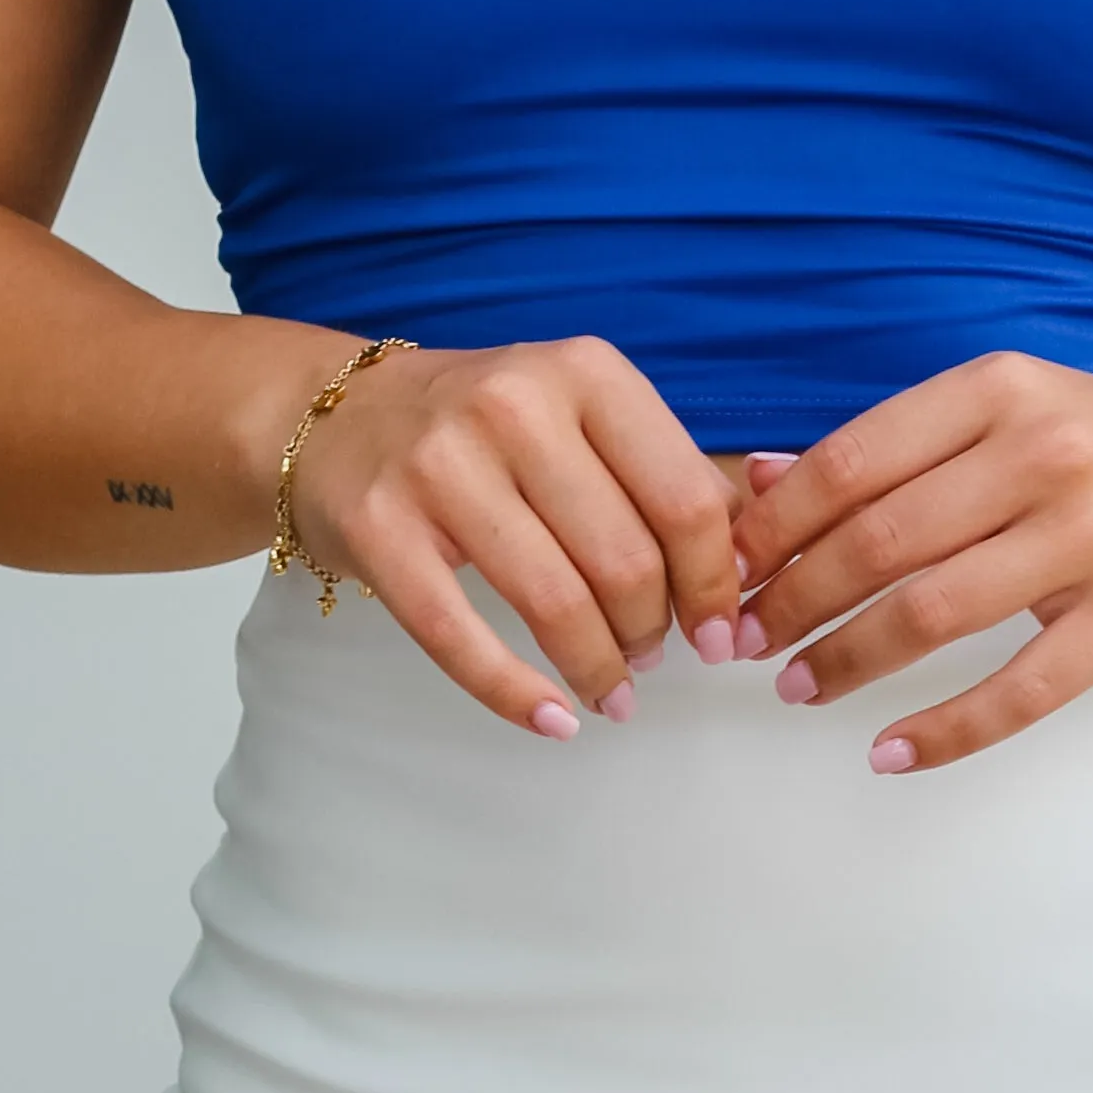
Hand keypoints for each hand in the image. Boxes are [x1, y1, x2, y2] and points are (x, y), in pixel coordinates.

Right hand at [284, 335, 741, 738]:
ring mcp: (438, 467)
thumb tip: (755, 560)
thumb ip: (667, 471)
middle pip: (625, 560)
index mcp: (583, 373)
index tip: (724, 634)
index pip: (685, 499)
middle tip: (652, 659)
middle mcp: (512, 406)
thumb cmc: (486, 428)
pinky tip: (553, 720)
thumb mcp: (582, 413)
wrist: (337, 419)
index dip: (716, 584)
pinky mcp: (380, 530)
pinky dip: (516, 695)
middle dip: (653, 632)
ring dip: (598, 668)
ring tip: (611, 691)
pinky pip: (461, 638)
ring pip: (554, 603)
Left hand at [729, 355, 1092, 772]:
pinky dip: (944, 731)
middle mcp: (1047, 452)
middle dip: (794, 603)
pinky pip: (1019, 688)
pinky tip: (890, 752)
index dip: (775, 529)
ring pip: (934, 614)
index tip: (727, 574)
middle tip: (746, 645)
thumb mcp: (1011, 416)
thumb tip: (759, 484)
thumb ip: (893, 448)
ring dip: (847, 662)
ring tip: (799, 689)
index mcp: (1001, 390)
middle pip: (881, 541)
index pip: (853, 462)